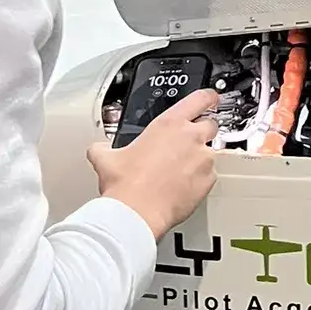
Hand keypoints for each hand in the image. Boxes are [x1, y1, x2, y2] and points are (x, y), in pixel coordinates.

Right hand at [88, 90, 219, 239]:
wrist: (136, 212)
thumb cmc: (125, 184)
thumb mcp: (106, 158)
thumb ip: (105, 147)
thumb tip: (99, 149)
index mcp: (169, 124)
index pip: (199, 99)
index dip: (207, 97)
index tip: (210, 98)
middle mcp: (190, 137)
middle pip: (211, 124)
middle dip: (203, 131)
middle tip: (187, 143)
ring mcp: (202, 159)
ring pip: (210, 152)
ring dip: (200, 158)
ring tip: (180, 172)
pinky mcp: (208, 181)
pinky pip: (210, 176)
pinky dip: (200, 180)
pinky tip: (184, 187)